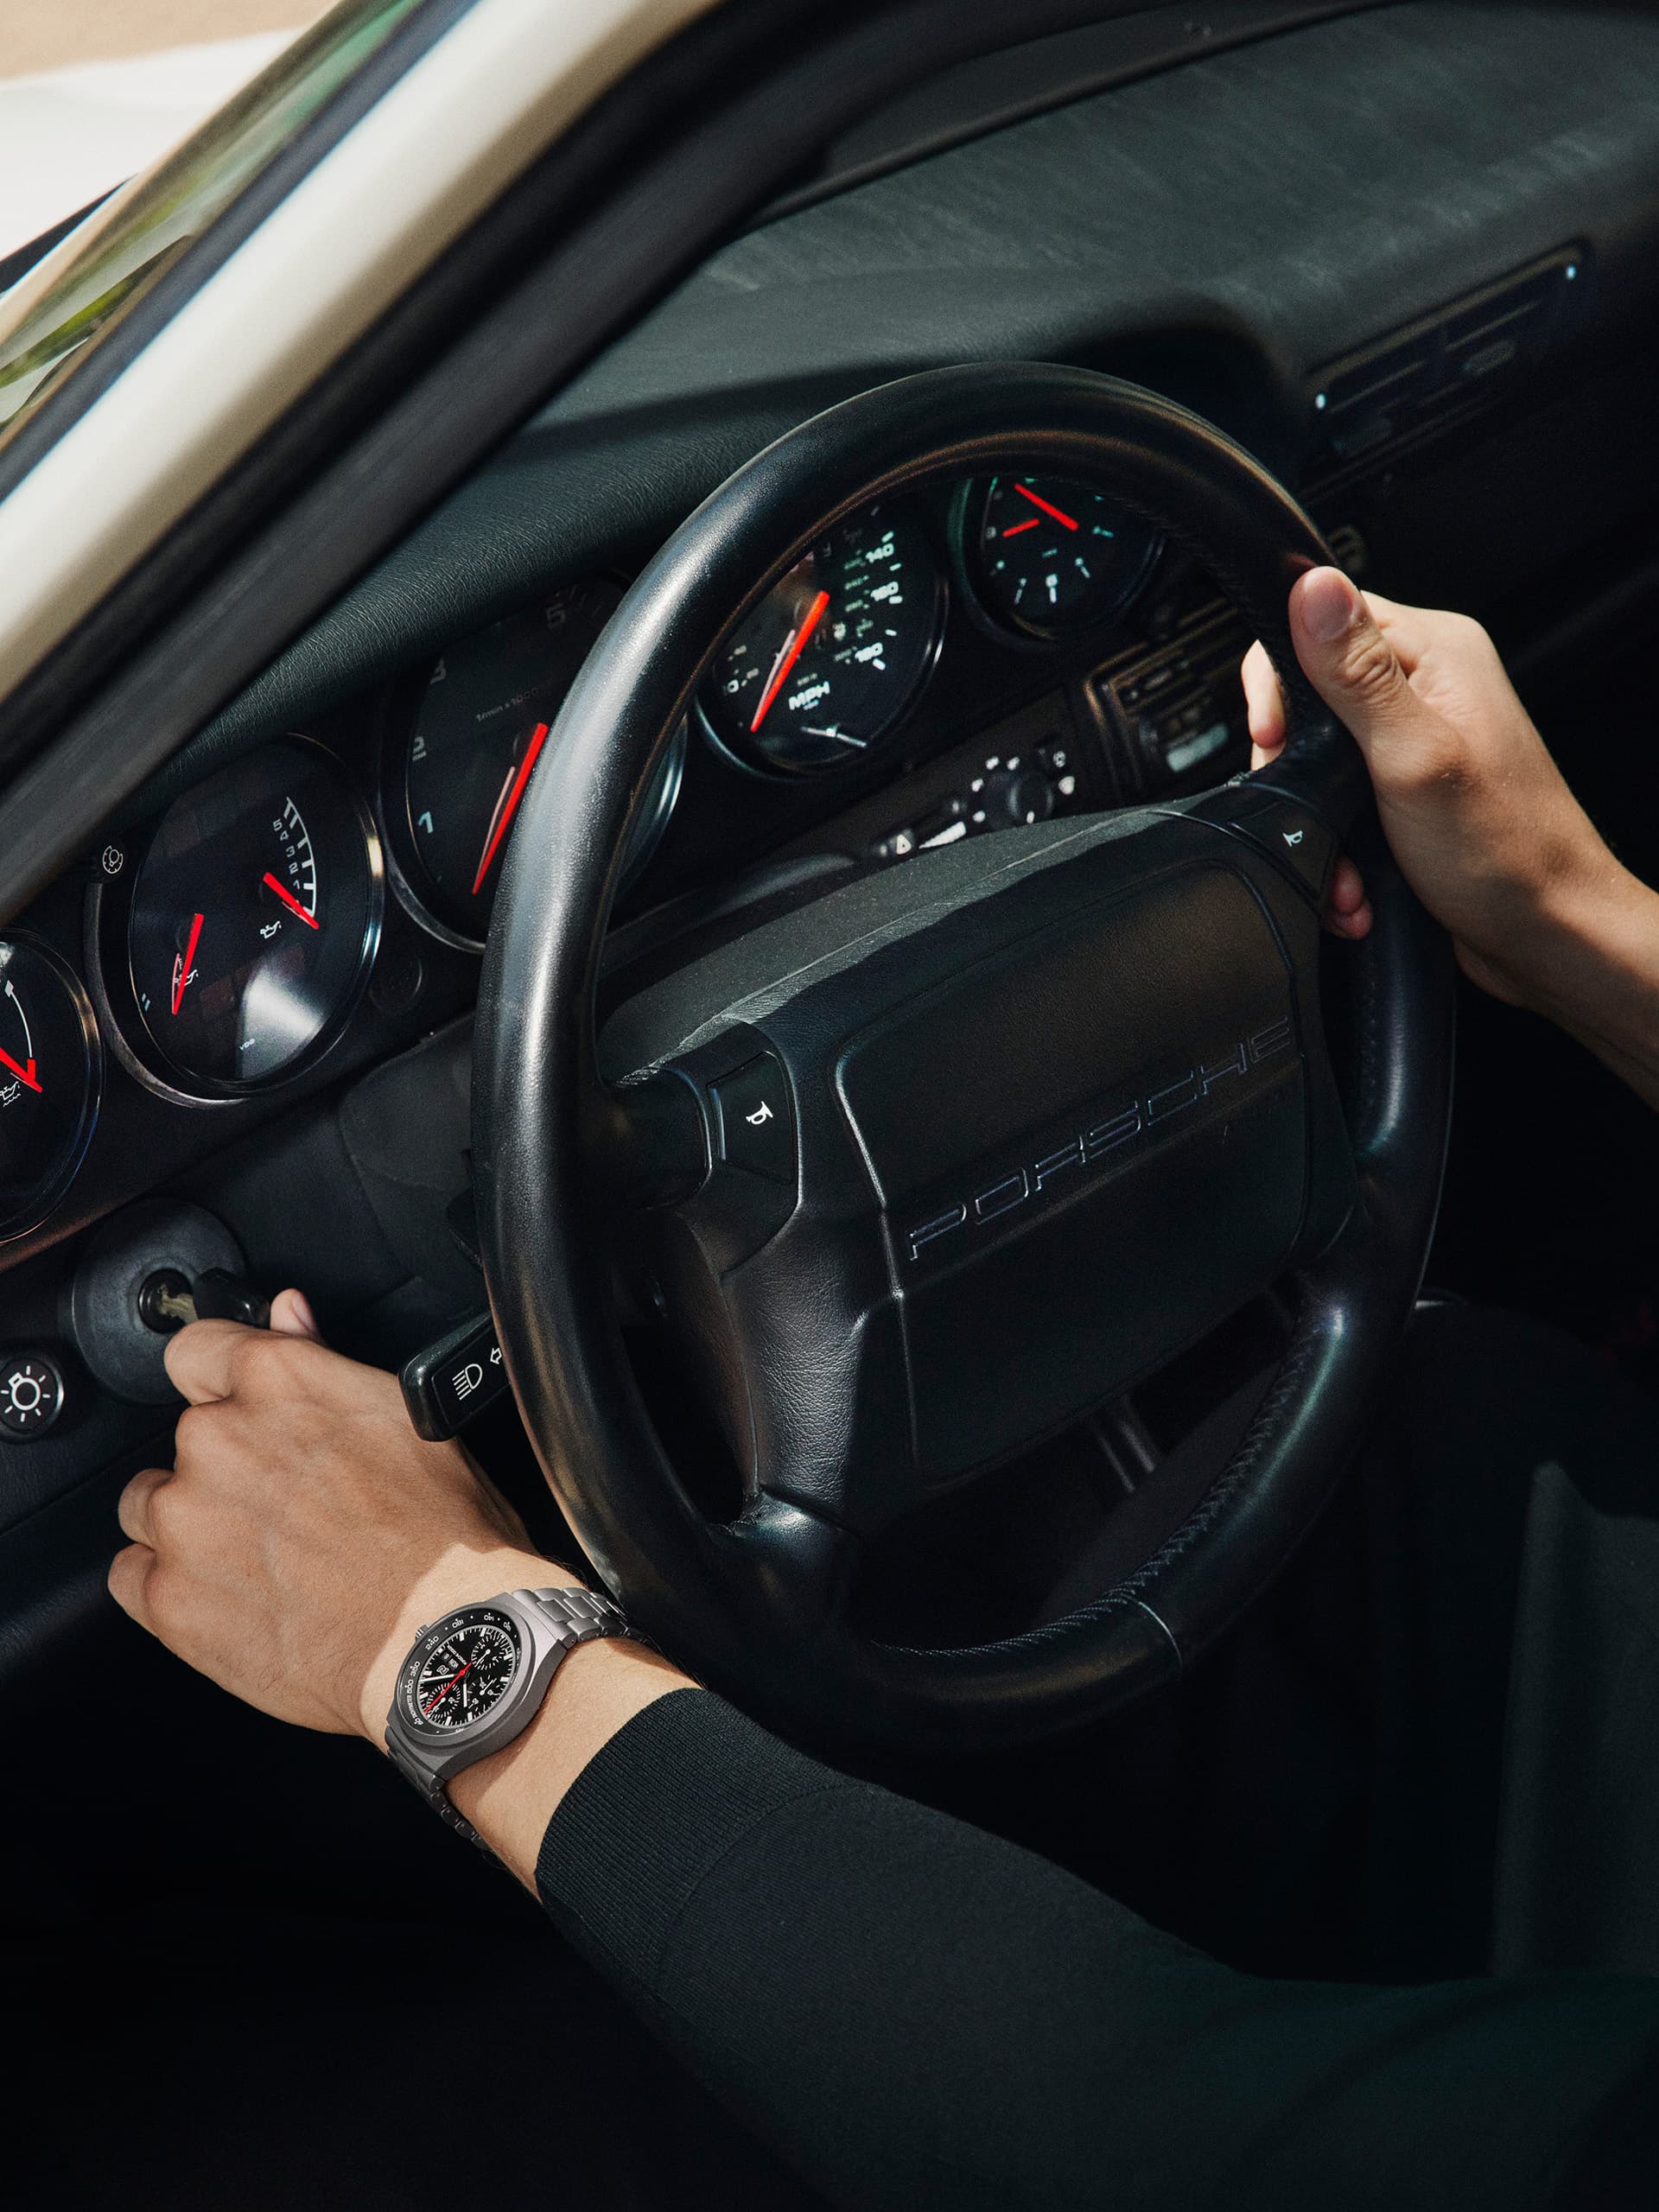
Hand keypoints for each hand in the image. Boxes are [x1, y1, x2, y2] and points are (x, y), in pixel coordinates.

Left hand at [109, 1292, 555, 1745]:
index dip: (221, 1381)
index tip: (238, 1406)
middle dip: (225, 1466)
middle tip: (284, 1508)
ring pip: (151, 1505)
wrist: (438, 1640)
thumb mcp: (404, 1420)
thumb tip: (287, 1313)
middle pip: (187, 1438)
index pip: (197, 1350)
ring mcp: (186, 1519)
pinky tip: (228, 1595)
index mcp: (279, 1381)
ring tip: (259, 1558)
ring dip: (190, 1523)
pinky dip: (167, 1584)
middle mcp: (219, 1439)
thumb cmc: (443, 1537)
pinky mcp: (168, 1596)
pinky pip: (130, 1574)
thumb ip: (322, 1360)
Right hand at [1242, 567, 1630, 1006]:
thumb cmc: (1507, 851)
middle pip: (1309, 693)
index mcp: (1436, 653)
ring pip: (1315, 759)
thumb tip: (1311, 586)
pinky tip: (1357, 878)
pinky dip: (1336, 846)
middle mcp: (1426, 688)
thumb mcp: (1414, 755)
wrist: (1545, 935)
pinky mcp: (1404, 791)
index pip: (1321, 617)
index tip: (1275, 738)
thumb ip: (1356, 673)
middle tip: (1312, 808)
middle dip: (1293, 767)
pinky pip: (1337, 802)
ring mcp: (1415, 740)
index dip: (1280, 679)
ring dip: (1316, 820)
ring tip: (1344, 864)